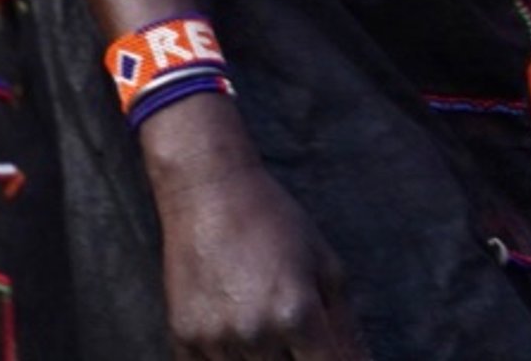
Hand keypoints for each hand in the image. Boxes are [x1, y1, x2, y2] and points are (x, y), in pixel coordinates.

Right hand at [145, 97, 365, 358]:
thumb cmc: (274, 220)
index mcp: (297, 315)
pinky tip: (236, 338)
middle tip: (296, 338)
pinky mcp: (183, 332)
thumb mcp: (326, 267)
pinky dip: (227, 360)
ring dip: (263, 360)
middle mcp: (255, 332)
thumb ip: (347, 328)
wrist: (206, 187)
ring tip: (266, 332)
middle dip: (297, 359)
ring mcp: (214, 336)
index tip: (327, 353)